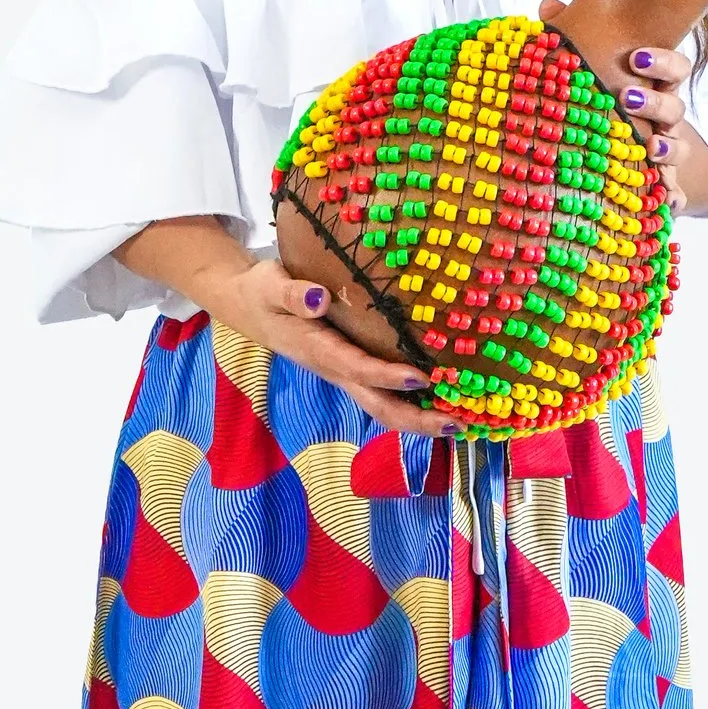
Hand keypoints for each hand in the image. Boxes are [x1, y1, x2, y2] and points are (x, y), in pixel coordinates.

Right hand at [198, 253, 454, 436]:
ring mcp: (342, 374)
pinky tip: (440, 402)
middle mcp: (333, 370)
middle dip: (416, 418)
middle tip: (457, 423)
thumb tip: (317, 300)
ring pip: (382, 406)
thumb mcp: (269, 285)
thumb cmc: (263, 292)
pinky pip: (382, 394)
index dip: (386, 376)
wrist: (247, 306)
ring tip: (459, 422)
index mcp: (316, 350)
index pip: (356, 367)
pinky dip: (411, 404)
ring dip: (419, 418)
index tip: (420, 377)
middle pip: (377, 405)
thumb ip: (292, 293)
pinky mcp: (349, 370)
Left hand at [534, 1, 696, 204]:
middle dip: (656, 104)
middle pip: (676, 109)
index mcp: (655, 88)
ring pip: (679, 150)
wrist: (629, 156)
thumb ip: (574, 40)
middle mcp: (666, 121)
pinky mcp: (663, 187)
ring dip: (667, 149)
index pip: (675, 68)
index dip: (662, 60)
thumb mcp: (593, 71)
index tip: (635, 56)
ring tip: (649, 148)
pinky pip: (674, 195)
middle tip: (627, 98)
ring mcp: (667, 154)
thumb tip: (548, 6)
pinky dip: (673, 199)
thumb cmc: (607, 102)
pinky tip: (667, 201)